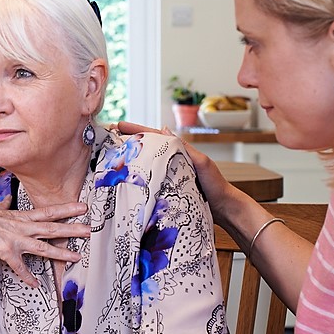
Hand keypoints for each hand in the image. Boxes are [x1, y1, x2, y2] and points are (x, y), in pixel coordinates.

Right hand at [0, 202, 90, 286]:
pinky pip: (20, 268)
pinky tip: (36, 285)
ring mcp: (15, 239)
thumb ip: (4, 206)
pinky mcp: (6, 252)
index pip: (47, 212)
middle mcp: (21, 227)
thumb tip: (7, 198)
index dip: (66, 209)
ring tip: (77, 256)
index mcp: (20, 217)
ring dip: (61, 252)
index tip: (81, 207)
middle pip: (52, 228)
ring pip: (43, 246)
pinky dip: (28, 276)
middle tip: (89, 229)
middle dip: (72, 228)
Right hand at [116, 121, 245, 218]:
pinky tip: (126, 177)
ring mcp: (169, 174)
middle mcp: (172, 160)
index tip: (119, 125)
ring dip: (130, 156)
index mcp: (179, 151)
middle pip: (146, 146)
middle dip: (128, 140)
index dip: (136, 129)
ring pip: (146, 161)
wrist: (224, 207)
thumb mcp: (201, 162)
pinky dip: (137, 174)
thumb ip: (184, 148)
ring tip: (112, 154)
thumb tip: (164, 129)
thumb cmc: (215, 184)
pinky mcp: (168, 188)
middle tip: (109, 137)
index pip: (154, 135)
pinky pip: (149, 178)